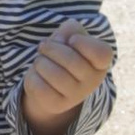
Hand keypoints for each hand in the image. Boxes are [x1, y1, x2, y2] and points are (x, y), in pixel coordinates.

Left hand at [20, 15, 112, 134]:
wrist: (53, 84)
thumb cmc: (65, 55)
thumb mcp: (71, 37)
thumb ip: (71, 30)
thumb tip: (64, 37)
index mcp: (101, 64)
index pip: (101, 53)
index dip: (84, 42)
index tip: (72, 40)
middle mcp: (92, 82)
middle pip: (71, 60)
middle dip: (51, 48)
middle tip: (44, 46)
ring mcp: (75, 96)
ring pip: (52, 73)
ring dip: (40, 61)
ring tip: (40, 61)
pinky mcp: (57, 104)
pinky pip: (39, 85)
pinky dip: (33, 75)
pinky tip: (37, 75)